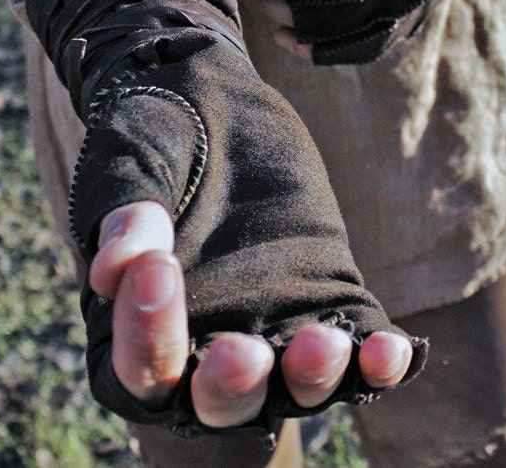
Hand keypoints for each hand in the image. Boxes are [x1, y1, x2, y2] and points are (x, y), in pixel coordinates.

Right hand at [28, 0, 427, 435]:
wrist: (213, 102)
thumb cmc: (154, 141)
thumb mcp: (131, 170)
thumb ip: (126, 217)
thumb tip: (115, 271)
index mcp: (138, 332)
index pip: (139, 373)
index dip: (146, 338)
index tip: (155, 267)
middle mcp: (204, 347)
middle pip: (219, 403)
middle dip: (231, 387)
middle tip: (241, 354)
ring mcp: (270, 326)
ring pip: (292, 386)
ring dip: (312, 378)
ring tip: (322, 343)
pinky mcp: (323, 296)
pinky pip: (354, 345)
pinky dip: (374, 360)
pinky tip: (390, 348)